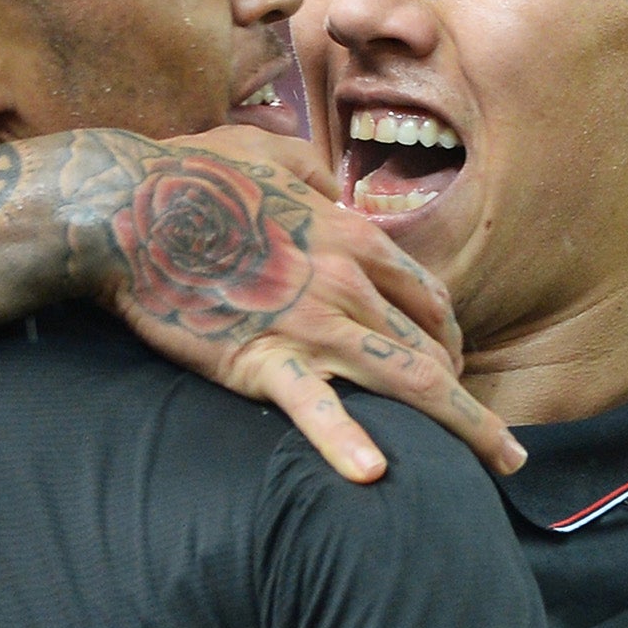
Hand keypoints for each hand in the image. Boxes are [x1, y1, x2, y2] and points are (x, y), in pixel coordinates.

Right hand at [70, 126, 524, 481]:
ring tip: (504, 463)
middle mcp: (348, 281)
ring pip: (411, 380)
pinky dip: (347, 441)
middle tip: (495, 440)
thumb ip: (308, 168)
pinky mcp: (261, 359)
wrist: (124, 206)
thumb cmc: (188, 174)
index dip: (449, 339)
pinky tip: (373, 475)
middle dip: (471, 396)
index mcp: (353, 236)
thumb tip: (324, 179)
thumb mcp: (266, 151)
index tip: (452, 367)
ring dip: (466, 425)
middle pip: (434, 346)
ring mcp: (311, 322)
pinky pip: (314, 407)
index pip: (427, 300)